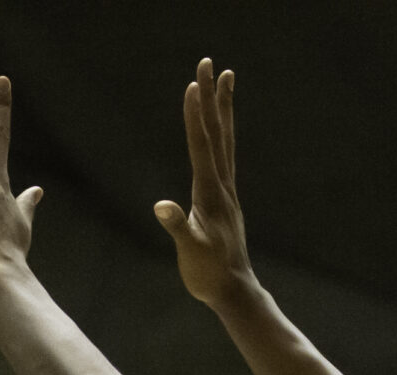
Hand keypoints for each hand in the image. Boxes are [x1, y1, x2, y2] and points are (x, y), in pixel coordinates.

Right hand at [154, 59, 256, 310]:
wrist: (233, 289)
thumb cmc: (208, 273)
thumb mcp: (189, 251)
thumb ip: (177, 227)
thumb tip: (162, 206)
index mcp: (210, 193)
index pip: (202, 146)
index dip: (196, 116)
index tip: (192, 86)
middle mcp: (222, 185)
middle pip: (217, 133)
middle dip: (211, 97)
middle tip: (208, 64)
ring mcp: (226, 190)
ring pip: (225, 139)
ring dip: (222, 108)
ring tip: (224, 79)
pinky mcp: (224, 198)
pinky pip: (224, 155)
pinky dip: (222, 133)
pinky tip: (220, 127)